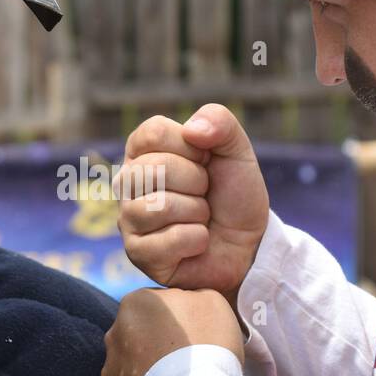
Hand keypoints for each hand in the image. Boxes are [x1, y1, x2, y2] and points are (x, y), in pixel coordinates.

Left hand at [102, 288, 243, 375]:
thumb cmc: (207, 346)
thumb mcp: (211, 301)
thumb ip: (192, 295)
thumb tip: (185, 301)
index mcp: (135, 302)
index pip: (159, 305)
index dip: (180, 320)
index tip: (195, 335)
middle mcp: (114, 333)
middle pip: (142, 333)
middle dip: (160, 343)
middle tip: (188, 360)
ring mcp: (111, 368)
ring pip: (135, 364)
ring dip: (152, 370)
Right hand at [116, 104, 268, 304]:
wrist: (248, 244)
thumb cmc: (233, 196)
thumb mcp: (236, 150)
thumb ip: (219, 122)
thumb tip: (191, 129)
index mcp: (143, 152)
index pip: (153, 133)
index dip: (191, 147)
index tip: (206, 162)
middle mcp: (128, 184)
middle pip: (154, 168)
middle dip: (196, 182)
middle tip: (205, 194)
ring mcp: (128, 219)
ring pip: (159, 206)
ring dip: (197, 212)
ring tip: (200, 218)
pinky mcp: (138, 254)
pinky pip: (170, 240)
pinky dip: (196, 240)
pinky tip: (197, 243)